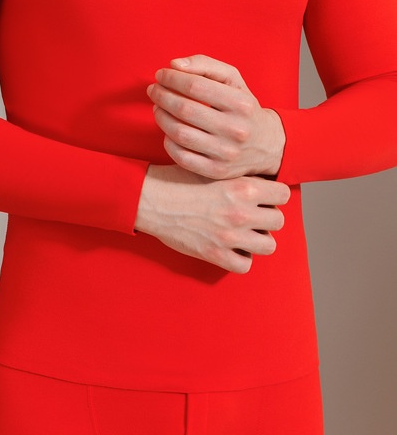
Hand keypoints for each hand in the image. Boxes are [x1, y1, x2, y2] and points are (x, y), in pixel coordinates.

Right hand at [135, 164, 289, 273]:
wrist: (151, 198)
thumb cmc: (178, 179)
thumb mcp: (212, 169)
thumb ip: (239, 177)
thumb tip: (261, 182)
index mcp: (243, 186)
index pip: (283, 194)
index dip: (274, 195)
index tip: (264, 197)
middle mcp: (241, 212)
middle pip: (279, 221)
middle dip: (267, 218)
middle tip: (253, 215)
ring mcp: (230, 236)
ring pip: (268, 245)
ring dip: (258, 240)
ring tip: (244, 233)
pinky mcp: (215, 254)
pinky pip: (245, 265)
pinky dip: (240, 258)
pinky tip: (231, 248)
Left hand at [147, 55, 285, 178]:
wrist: (267, 145)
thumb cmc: (242, 106)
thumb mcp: (233, 80)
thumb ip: (205, 65)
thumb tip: (174, 65)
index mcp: (241, 103)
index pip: (196, 86)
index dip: (172, 78)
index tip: (161, 75)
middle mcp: (235, 129)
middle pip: (185, 109)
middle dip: (162, 96)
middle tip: (153, 90)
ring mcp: (226, 153)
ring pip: (180, 134)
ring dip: (161, 117)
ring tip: (158, 107)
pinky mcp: (216, 171)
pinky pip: (181, 157)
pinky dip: (168, 142)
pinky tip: (168, 131)